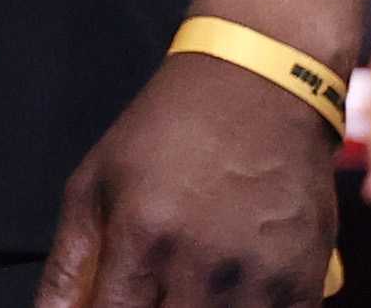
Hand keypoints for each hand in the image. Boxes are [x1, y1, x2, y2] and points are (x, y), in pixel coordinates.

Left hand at [39, 48, 336, 307]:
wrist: (261, 85)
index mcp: (143, 235)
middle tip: (153, 292)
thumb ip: (68, 265)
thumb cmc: (169, 130)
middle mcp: (203, 264)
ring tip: (192, 286)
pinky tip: (230, 292)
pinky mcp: (303, 284)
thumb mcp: (96, 181)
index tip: (117, 304)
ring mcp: (259, 279)